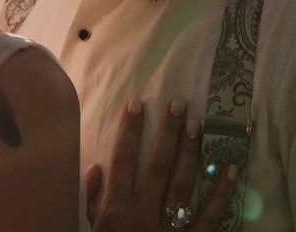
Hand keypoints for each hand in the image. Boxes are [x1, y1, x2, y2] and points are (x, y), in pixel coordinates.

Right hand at [87, 99, 236, 230]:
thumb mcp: (91, 231)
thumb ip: (93, 201)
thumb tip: (97, 168)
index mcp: (117, 209)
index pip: (123, 160)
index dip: (129, 130)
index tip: (136, 103)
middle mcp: (144, 215)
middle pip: (157, 166)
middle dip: (167, 133)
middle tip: (177, 103)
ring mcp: (169, 230)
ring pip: (182, 185)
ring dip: (191, 153)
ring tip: (197, 124)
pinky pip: (209, 218)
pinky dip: (221, 195)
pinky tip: (229, 170)